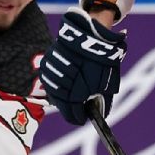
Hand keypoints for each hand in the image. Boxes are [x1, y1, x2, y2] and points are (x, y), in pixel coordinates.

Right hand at [39, 7, 125, 125]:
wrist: (90, 35)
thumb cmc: (101, 61)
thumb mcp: (107, 84)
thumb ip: (103, 102)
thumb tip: (101, 115)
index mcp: (76, 94)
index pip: (73, 114)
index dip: (78, 118)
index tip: (82, 119)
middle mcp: (61, 86)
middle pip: (62, 106)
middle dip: (71, 109)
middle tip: (77, 110)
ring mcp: (52, 75)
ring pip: (54, 93)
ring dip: (62, 96)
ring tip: (72, 95)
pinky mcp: (47, 64)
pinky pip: (49, 80)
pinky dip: (56, 84)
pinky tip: (65, 82)